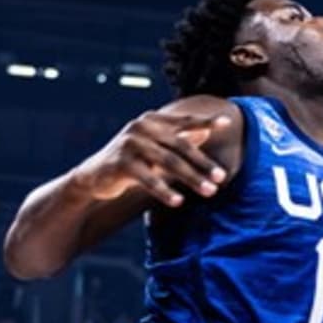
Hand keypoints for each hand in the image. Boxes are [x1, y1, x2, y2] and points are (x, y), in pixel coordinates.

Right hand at [69, 110, 233, 205]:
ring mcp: (131, 143)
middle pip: (180, 145)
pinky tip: (178, 201)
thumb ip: (178, 138)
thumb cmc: (131, 160)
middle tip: (221, 177)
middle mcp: (141, 127)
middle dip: (203, 163)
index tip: (227, 122)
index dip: (206, 122)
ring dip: (191, 178)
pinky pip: (148, 179)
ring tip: (209, 192)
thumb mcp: (156, 147)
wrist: (95, 175)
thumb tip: (206, 131)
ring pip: (168, 162)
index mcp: (152, 121)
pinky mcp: (122, 162)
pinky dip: (164, 191)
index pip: (184, 121)